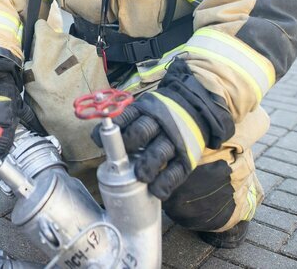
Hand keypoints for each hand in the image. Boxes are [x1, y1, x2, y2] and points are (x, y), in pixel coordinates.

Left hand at [91, 59, 233, 199]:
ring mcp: (174, 139)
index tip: (98, 140)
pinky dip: (166, 183)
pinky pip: (176, 171)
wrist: (198, 106)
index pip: (125, 117)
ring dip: (147, 166)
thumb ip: (128, 121)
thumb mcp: (146, 108)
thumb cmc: (162, 112)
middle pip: (141, 132)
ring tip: (140, 177)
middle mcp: (160, 123)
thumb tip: (100, 139)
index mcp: (145, 110)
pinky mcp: (187, 156)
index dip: (110, 129)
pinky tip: (157, 191)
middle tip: (120, 159)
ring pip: (158, 152)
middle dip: (128, 145)